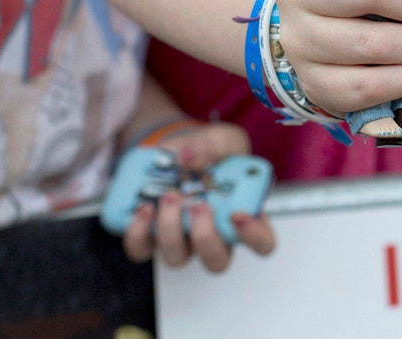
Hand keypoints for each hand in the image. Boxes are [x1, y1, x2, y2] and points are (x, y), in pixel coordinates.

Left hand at [121, 123, 275, 271]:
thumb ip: (212, 145)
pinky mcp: (151, 238)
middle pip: (216, 261)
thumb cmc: (211, 152)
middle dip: (205, 237)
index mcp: (243, 215)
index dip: (254, 237)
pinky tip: (143, 208)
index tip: (239, 215)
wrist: (180, 151)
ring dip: (170, 230)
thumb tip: (187, 158)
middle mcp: (214, 236)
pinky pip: (142, 250)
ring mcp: (182, 240)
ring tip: (168, 196)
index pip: (263, 243)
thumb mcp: (222, 139)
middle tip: (198, 206)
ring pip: (177, 258)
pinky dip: (139, 232)